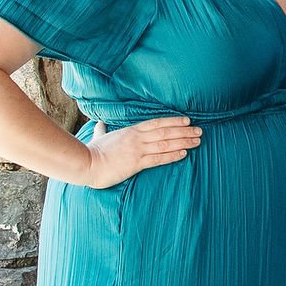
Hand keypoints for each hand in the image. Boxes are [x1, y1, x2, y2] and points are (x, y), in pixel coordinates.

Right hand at [82, 117, 200, 186]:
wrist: (86, 164)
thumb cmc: (92, 151)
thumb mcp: (99, 137)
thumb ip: (101, 130)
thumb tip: (99, 124)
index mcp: (130, 131)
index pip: (156, 123)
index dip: (173, 121)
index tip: (187, 121)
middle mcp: (137, 138)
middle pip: (165, 132)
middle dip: (184, 132)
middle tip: (199, 131)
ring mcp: (137, 150)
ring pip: (165, 144)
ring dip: (183, 142)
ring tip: (197, 141)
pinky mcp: (136, 163)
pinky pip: (158, 159)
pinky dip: (172, 155)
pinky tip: (184, 153)